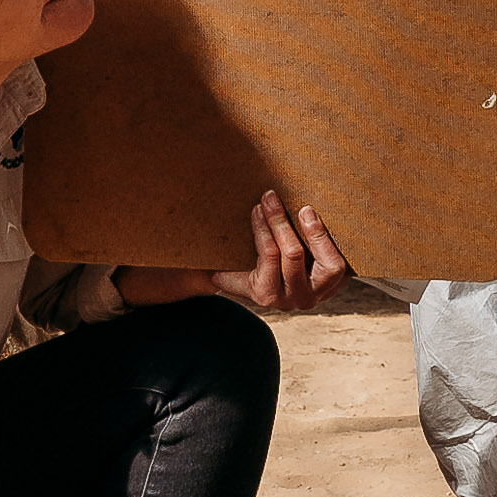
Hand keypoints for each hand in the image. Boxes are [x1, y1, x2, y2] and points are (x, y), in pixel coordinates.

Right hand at [122, 190, 351, 316]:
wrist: (266, 285)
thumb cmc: (236, 267)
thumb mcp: (220, 265)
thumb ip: (203, 259)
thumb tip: (158, 251)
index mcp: (264, 295)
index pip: (268, 259)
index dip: (265, 230)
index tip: (257, 204)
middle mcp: (293, 300)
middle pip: (292, 256)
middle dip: (280, 223)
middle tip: (272, 196)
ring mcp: (316, 293)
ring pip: (323, 262)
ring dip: (313, 233)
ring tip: (303, 209)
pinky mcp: (332, 283)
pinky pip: (338, 265)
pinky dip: (329, 240)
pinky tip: (317, 219)